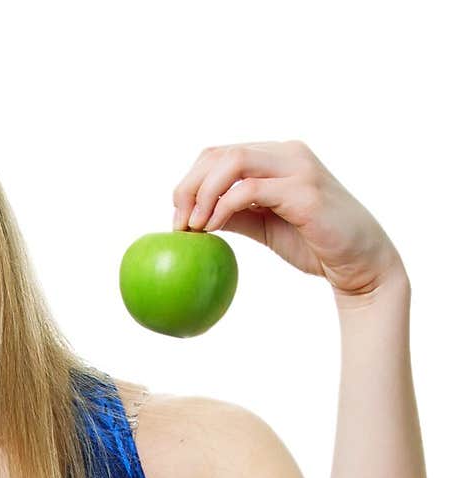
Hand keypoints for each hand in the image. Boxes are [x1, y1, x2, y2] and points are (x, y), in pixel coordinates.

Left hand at [171, 140, 405, 297]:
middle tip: (177, 223)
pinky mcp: (305, 192)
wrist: (360, 265)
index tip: (178, 218)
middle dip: (189, 187)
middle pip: (220, 153)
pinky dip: (223, 206)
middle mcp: (288, 154)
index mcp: (278, 157)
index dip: (191, 181)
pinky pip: (250, 189)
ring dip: (202, 194)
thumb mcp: (266, 225)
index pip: (221, 153)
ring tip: (192, 227)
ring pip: (233, 163)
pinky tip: (212, 229)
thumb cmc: (315, 245)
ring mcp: (298, 169)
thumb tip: (195, 217)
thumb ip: (236, 213)